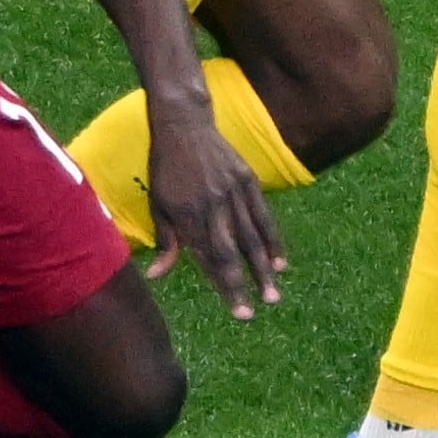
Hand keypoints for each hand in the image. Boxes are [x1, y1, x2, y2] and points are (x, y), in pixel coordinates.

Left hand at [140, 94, 287, 318]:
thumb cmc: (165, 168)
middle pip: (231, 252)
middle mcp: (212, 206)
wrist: (184, 124)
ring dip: (263, 269)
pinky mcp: (248, 180)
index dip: (222, 286)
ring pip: (251, 237)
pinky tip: (281, 262)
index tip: (237, 310)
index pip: (208, 258)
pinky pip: (263, 216)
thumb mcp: (157, 203)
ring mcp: (233, 192)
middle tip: (252, 313)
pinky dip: (273, 240)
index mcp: (187, 214)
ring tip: (273, 296)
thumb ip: (165, 241)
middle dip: (242, 285)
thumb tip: (156, 277)